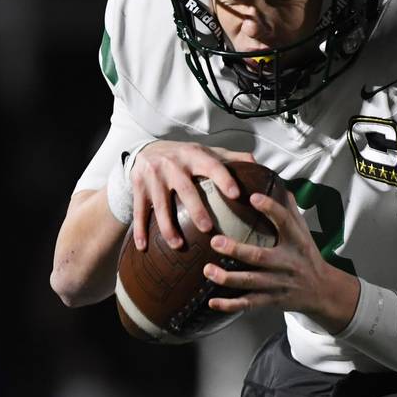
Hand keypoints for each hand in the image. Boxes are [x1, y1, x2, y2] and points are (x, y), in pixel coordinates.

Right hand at [131, 141, 255, 250]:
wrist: (147, 149)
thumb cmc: (185, 155)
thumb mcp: (207, 151)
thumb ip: (231, 158)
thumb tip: (257, 164)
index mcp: (194, 156)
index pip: (212, 166)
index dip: (224, 179)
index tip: (236, 195)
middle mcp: (173, 165)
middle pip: (186, 189)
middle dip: (196, 210)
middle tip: (208, 229)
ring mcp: (154, 177)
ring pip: (161, 205)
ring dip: (168, 226)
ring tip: (178, 245)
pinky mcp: (138, 188)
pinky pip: (139, 211)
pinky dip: (140, 229)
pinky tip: (144, 247)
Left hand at [203, 189, 360, 332]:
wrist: (322, 290)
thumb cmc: (308, 256)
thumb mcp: (304, 233)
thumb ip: (290, 211)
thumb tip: (279, 185)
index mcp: (296, 242)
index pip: (285, 222)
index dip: (271, 209)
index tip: (254, 197)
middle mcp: (287, 262)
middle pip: (260, 257)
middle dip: (236, 250)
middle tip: (215, 241)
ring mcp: (278, 283)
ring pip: (250, 282)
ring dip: (227, 278)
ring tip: (207, 270)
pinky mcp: (271, 300)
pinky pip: (248, 304)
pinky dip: (230, 305)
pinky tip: (212, 301)